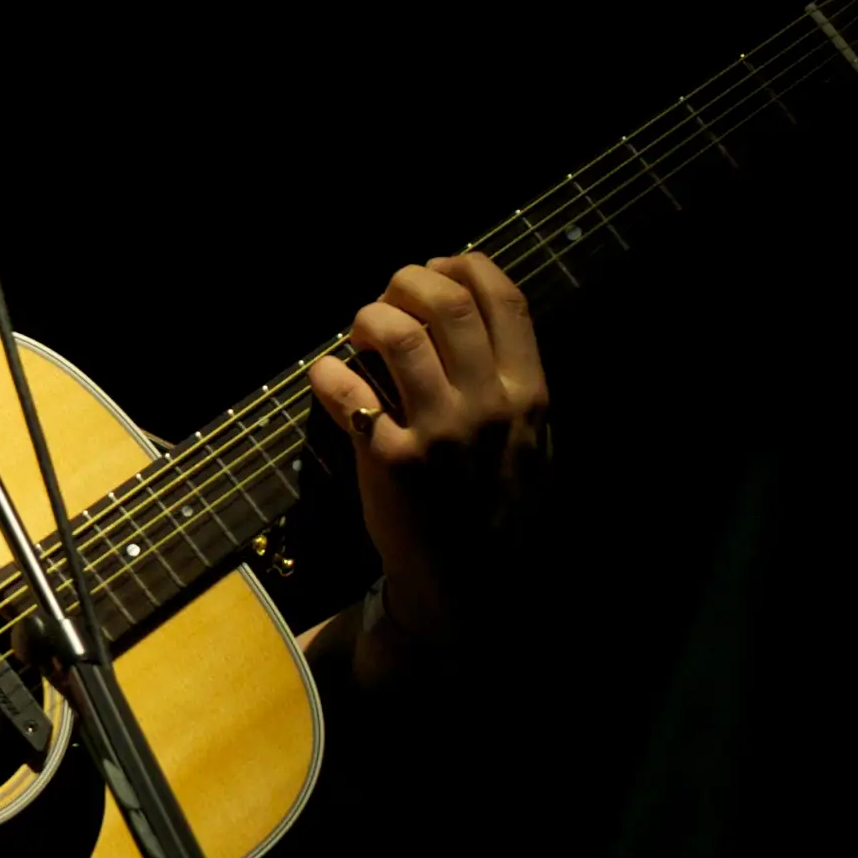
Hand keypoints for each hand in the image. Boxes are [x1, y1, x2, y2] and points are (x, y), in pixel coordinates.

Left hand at [307, 252, 550, 667]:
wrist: (472, 592)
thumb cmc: (495, 511)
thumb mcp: (530, 447)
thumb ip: (511, 387)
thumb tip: (473, 318)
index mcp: (529, 396)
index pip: (505, 300)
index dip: (465, 265)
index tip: (439, 265)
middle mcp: (489, 407)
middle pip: (446, 302)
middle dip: (407, 281)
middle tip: (387, 299)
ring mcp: (440, 433)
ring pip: (397, 334)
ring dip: (368, 316)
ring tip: (359, 332)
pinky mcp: (390, 461)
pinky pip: (347, 388)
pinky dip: (327, 372)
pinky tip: (327, 379)